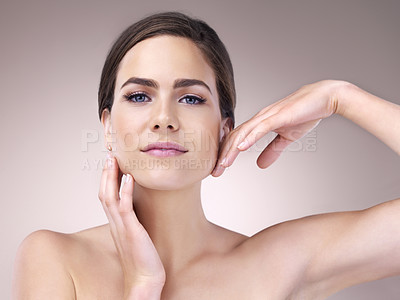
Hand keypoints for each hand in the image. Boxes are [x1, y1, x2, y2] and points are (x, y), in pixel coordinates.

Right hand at [98, 152, 165, 298]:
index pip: (107, 197)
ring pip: (110, 197)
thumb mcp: (136, 237)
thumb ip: (134, 224)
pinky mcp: (131, 231)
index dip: (107, 180)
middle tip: (110, 155)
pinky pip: (125, 208)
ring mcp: (121, 227)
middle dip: (106, 173)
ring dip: (111, 177)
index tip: (111, 164)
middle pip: (104, 193)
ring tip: (114, 160)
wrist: (144, 280)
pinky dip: (125, 191)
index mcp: (116, 224)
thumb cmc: (143, 260)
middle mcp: (115, 224)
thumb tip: (139, 214)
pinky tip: (129, 178)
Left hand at [212, 80, 345, 175]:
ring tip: (223, 164)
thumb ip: (272, 150)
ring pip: (244, 133)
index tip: (219, 168)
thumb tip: (260, 165)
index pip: (237, 139)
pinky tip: (241, 148)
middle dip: (223, 155)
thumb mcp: (286, 138)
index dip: (226, 154)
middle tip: (215, 171)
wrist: (324, 98)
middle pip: (235, 137)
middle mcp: (259, 118)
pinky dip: (250, 138)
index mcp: (260, 123)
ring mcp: (268, 116)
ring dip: (232, 149)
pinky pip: (261, 128)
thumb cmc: (305, 114)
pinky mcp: (278, 116)